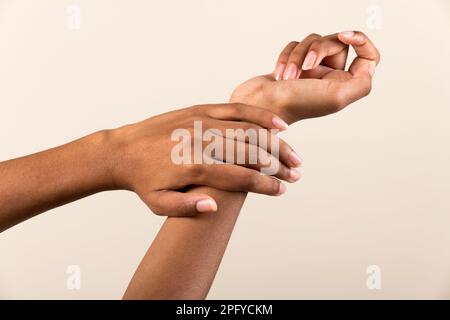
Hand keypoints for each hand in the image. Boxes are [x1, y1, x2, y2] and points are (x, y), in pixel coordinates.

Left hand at [108, 103, 301, 215]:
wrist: (122, 150)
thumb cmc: (142, 180)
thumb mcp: (158, 203)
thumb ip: (186, 208)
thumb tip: (215, 208)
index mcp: (193, 166)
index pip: (240, 177)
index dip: (265, 185)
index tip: (282, 190)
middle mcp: (201, 141)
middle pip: (251, 152)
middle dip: (278, 165)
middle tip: (296, 175)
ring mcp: (202, 121)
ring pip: (248, 130)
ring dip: (275, 143)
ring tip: (294, 155)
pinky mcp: (200, 109)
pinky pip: (236, 110)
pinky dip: (259, 117)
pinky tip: (278, 125)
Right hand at [230, 31, 379, 123]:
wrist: (259, 107)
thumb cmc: (295, 105)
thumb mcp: (337, 97)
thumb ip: (362, 82)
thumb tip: (367, 66)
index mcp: (345, 86)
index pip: (368, 56)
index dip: (361, 40)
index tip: (346, 36)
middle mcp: (330, 78)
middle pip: (336, 43)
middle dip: (318, 48)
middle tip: (306, 66)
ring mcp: (310, 72)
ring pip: (313, 42)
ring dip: (297, 55)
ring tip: (288, 76)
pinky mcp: (292, 66)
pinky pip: (295, 46)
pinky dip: (285, 57)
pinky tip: (279, 74)